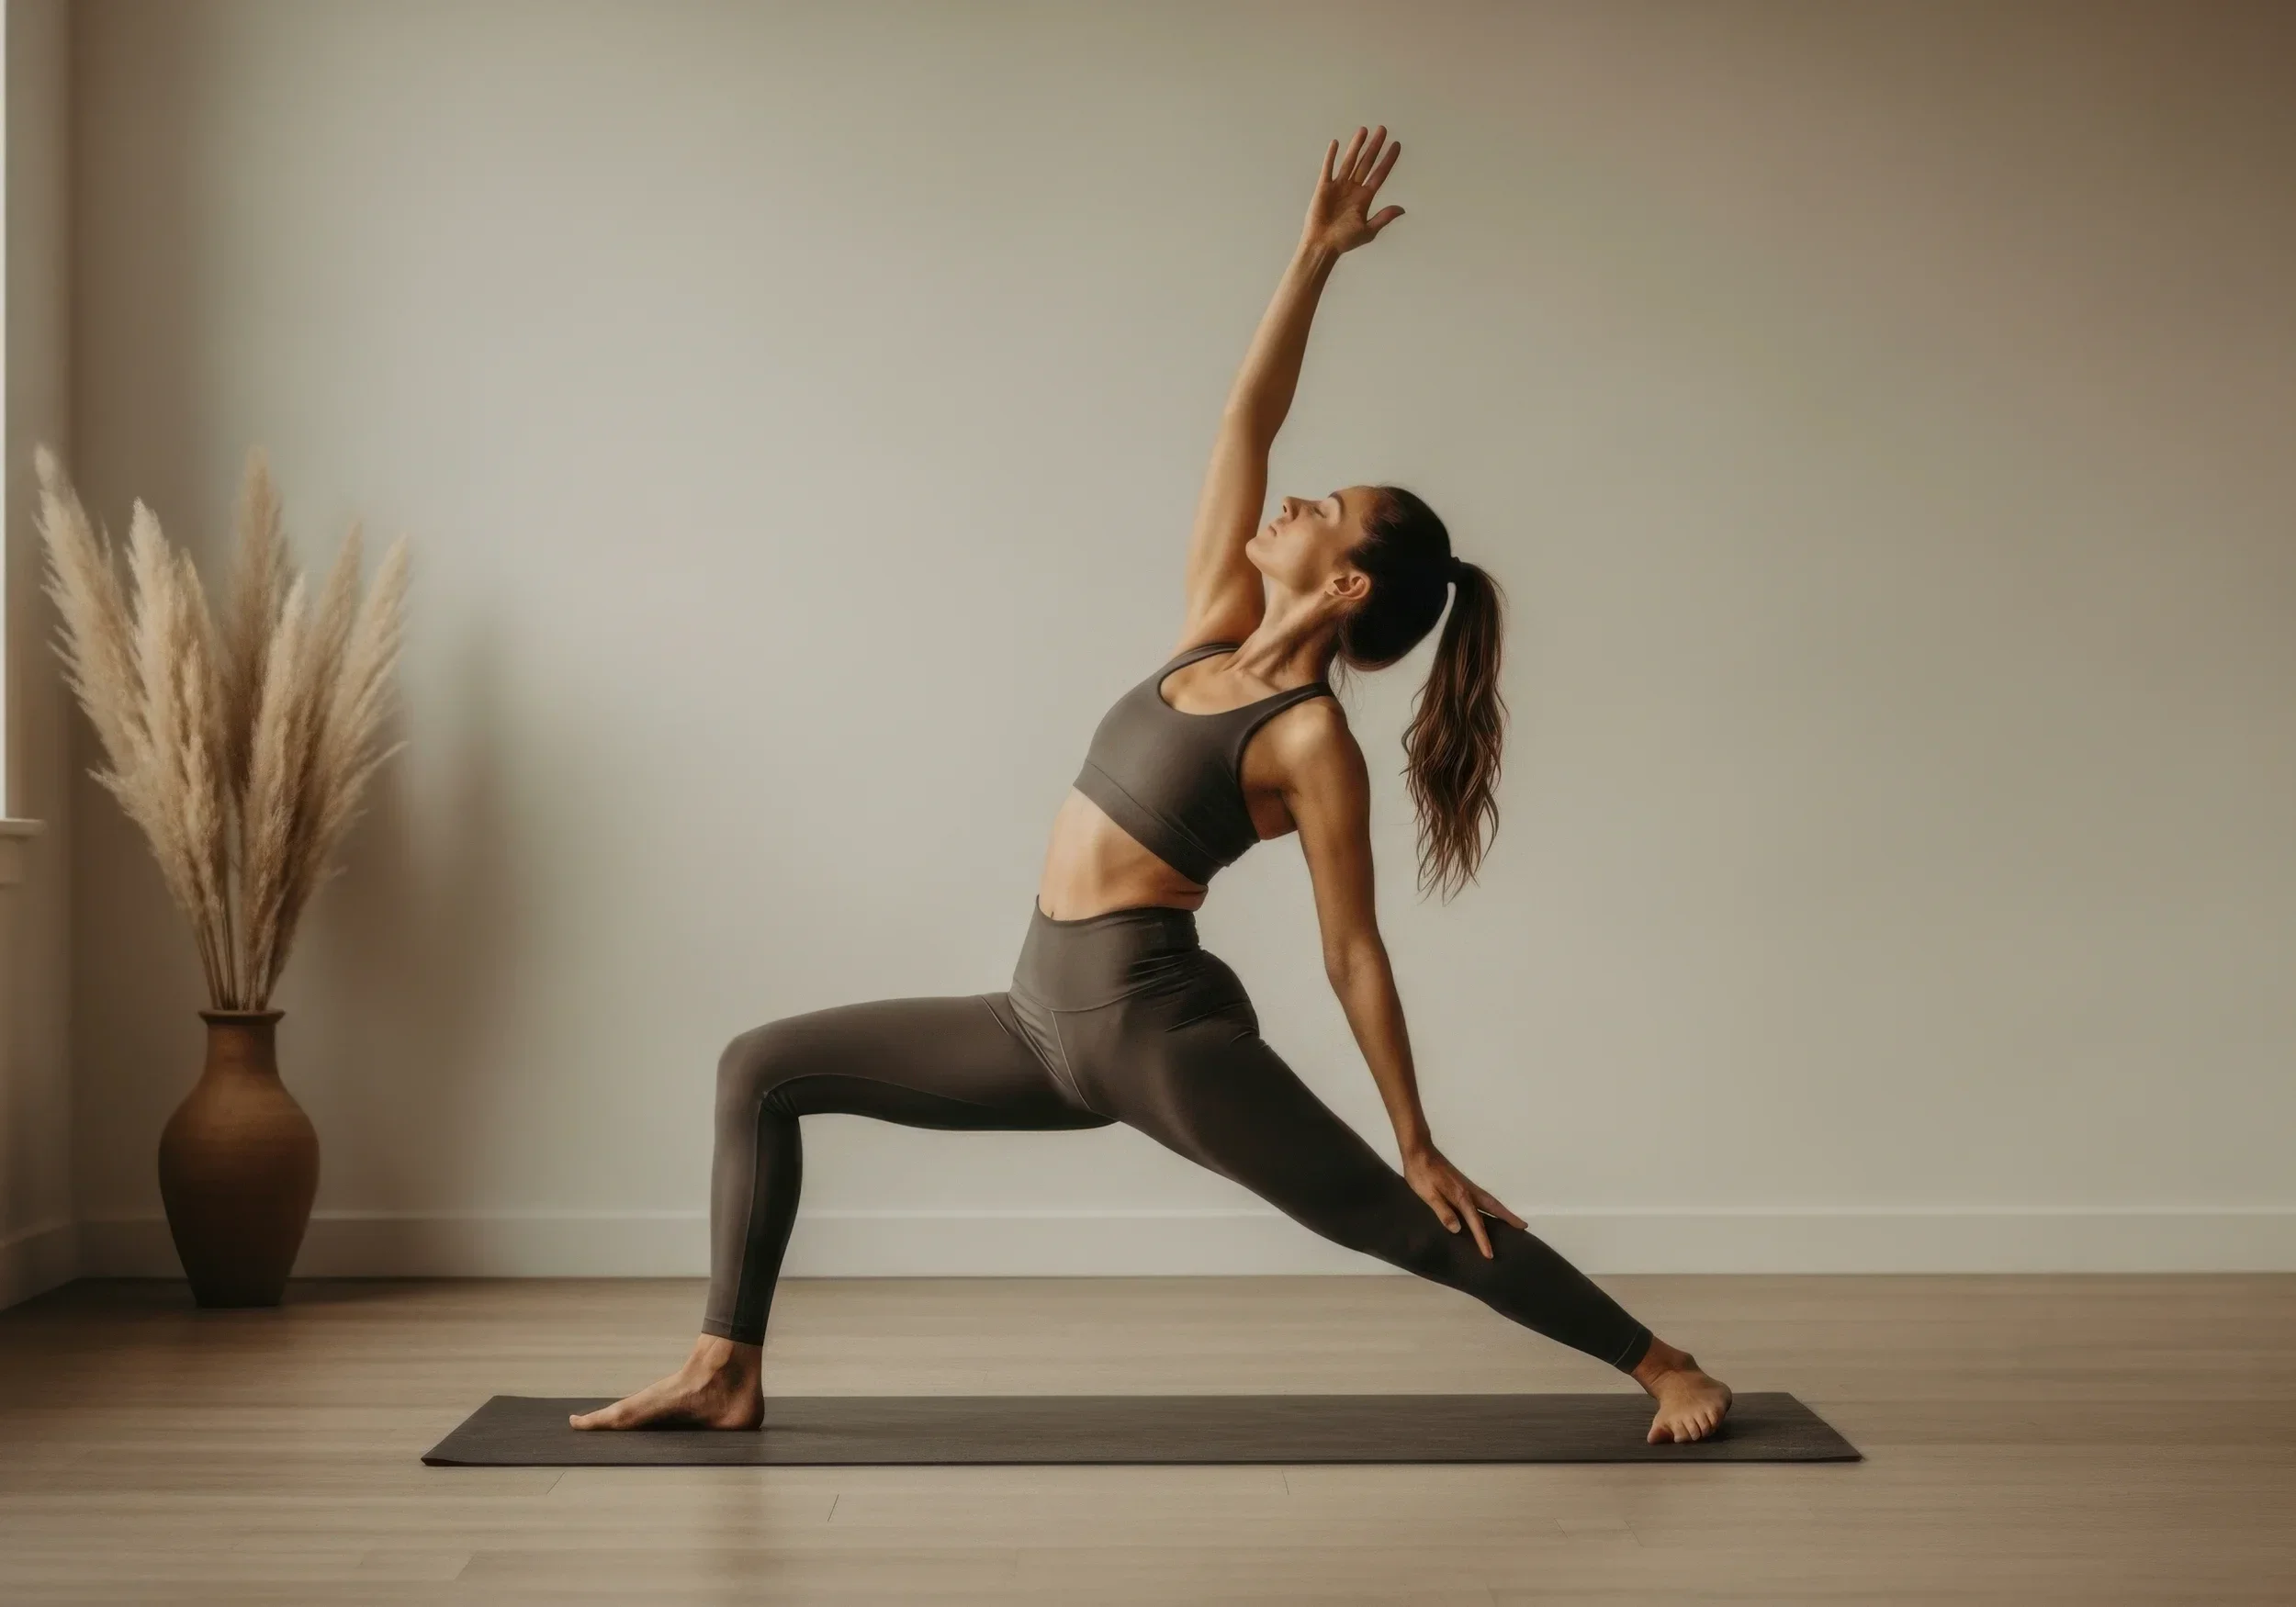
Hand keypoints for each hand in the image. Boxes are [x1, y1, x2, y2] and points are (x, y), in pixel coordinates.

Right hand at [1303, 126, 1404, 255]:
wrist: (1322, 245)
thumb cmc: (1345, 241)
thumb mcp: (1368, 231)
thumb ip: (1384, 217)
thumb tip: (1402, 209)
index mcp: (1365, 198)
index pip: (1380, 174)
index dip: (1388, 160)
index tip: (1396, 145)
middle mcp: (1353, 188)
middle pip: (1366, 163)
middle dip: (1375, 146)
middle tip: (1382, 130)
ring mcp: (1338, 186)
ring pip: (1350, 161)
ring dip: (1356, 146)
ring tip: (1364, 130)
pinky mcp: (1324, 188)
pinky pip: (1328, 168)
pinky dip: (1331, 156)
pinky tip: (1336, 143)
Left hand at [1402, 1143, 1527, 1259]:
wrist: (1419, 1151)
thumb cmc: (1421, 1173)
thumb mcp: (1428, 1195)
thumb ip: (1443, 1211)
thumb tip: (1458, 1230)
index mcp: (1461, 1196)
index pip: (1476, 1222)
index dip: (1483, 1239)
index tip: (1490, 1254)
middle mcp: (1468, 1191)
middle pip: (1493, 1207)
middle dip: (1509, 1218)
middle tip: (1524, 1227)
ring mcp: (1467, 1186)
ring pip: (1490, 1201)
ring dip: (1502, 1211)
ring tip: (1513, 1221)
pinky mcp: (1462, 1183)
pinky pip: (1483, 1198)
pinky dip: (1492, 1205)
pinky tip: (1489, 1210)